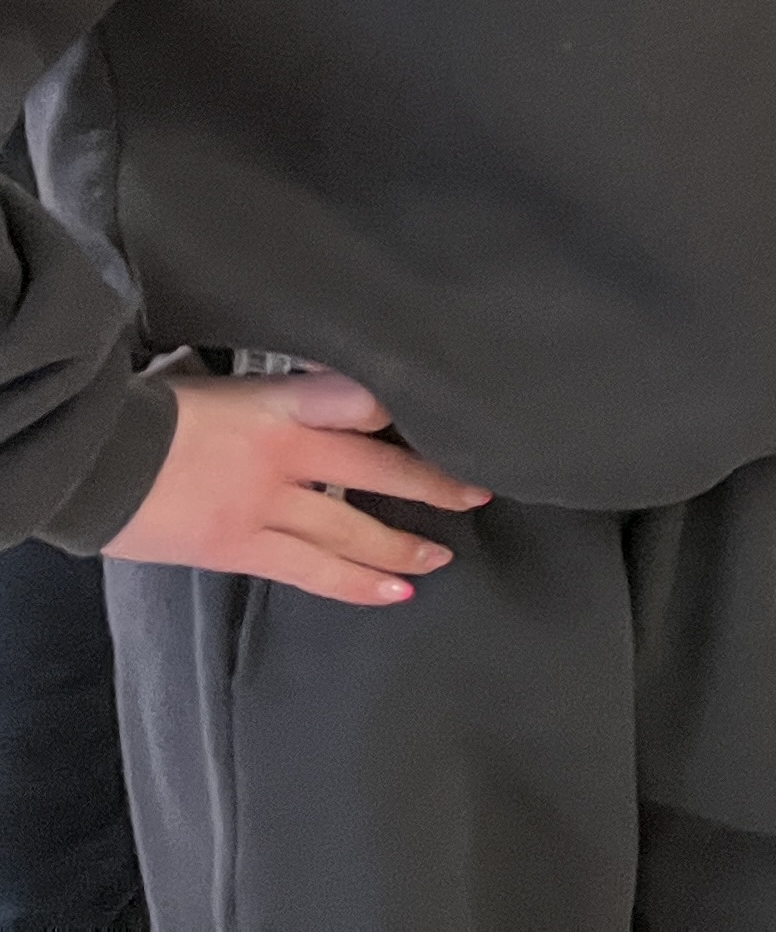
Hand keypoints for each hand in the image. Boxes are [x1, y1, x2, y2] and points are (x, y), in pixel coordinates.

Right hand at [102, 370, 490, 603]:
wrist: (93, 459)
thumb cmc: (158, 414)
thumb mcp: (233, 386)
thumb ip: (290, 396)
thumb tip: (336, 393)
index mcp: (285, 402)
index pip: (366, 400)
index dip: (415, 412)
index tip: (460, 419)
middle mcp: (287, 453)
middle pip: (378, 469)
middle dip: (433, 482)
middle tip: (478, 491)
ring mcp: (266, 505)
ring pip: (352, 530)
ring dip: (404, 544)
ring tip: (441, 554)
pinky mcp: (241, 547)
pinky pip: (312, 571)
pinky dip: (356, 583)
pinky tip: (394, 592)